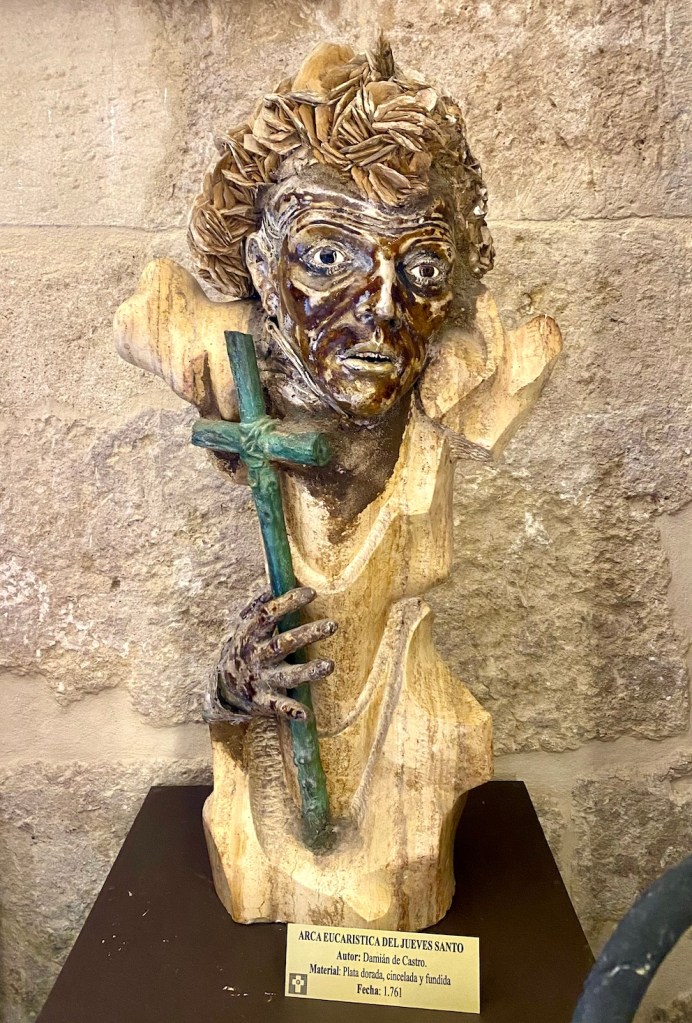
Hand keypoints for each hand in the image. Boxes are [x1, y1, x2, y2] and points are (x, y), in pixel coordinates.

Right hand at [204, 587, 336, 722]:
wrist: (223, 687)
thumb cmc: (244, 648)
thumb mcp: (246, 626)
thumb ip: (260, 606)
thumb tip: (276, 582)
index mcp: (251, 634)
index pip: (268, 614)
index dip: (288, 602)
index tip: (311, 593)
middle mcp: (256, 656)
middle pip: (282, 644)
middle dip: (307, 635)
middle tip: (332, 625)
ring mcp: (260, 679)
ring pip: (286, 675)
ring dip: (308, 672)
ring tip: (329, 665)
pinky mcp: (263, 701)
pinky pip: (277, 706)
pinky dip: (290, 711)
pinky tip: (305, 713)